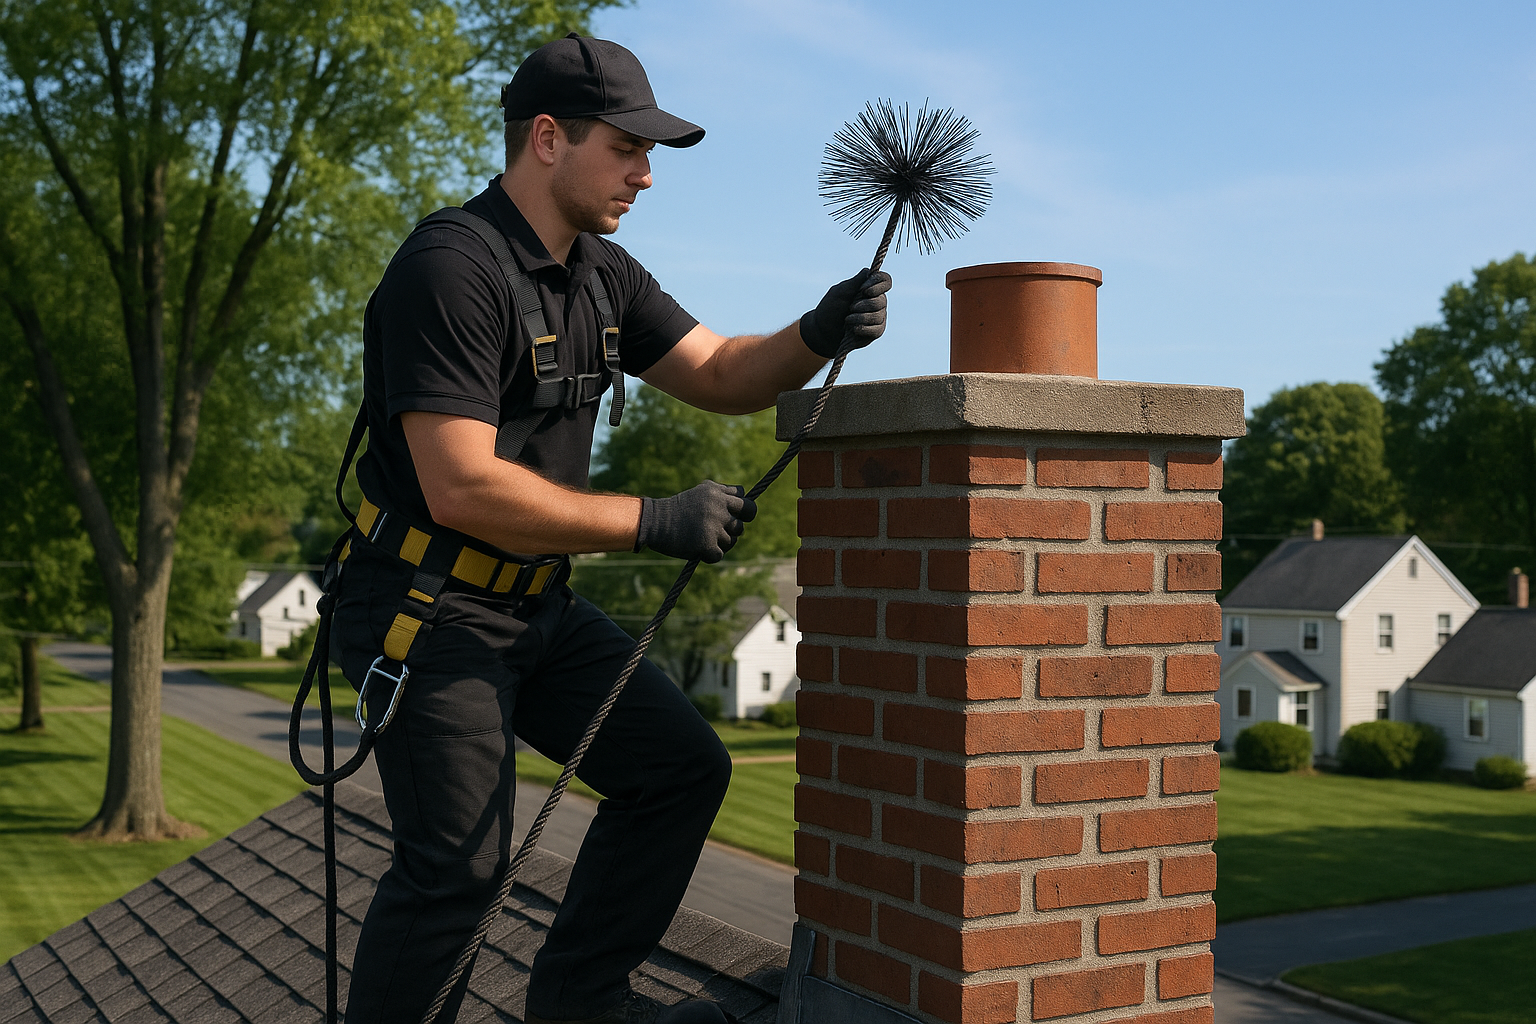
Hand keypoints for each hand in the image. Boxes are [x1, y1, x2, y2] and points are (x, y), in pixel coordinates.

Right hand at [634, 480, 757, 562]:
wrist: (654, 522)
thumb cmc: (678, 509)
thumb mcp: (701, 492)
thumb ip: (723, 493)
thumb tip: (745, 498)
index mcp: (717, 494)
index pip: (747, 504)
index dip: (743, 512)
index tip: (734, 516)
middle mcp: (718, 508)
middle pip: (743, 523)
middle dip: (733, 529)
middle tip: (719, 531)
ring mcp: (713, 527)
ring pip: (732, 541)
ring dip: (719, 543)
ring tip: (700, 538)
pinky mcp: (706, 544)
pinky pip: (719, 555)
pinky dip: (709, 555)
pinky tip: (696, 548)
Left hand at [799, 269, 892, 357]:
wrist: (823, 331)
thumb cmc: (830, 309)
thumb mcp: (840, 292)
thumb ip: (855, 282)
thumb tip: (868, 271)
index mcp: (868, 288)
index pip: (885, 281)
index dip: (878, 285)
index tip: (864, 290)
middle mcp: (876, 301)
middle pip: (882, 300)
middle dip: (865, 304)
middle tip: (850, 307)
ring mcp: (877, 316)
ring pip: (879, 315)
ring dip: (862, 317)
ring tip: (847, 319)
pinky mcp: (875, 331)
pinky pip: (877, 329)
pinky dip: (865, 329)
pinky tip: (854, 330)